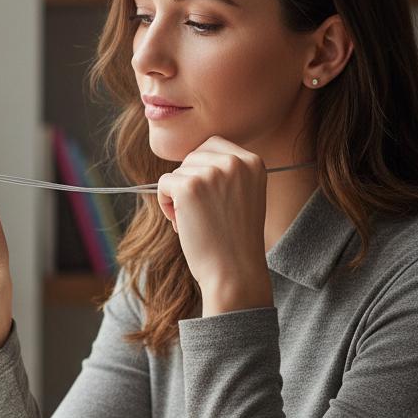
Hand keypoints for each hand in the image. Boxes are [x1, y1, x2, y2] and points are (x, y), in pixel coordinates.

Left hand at [157, 135, 269, 302]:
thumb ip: (226, 172)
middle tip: (201, 213)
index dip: (202, 170)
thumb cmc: (234, 239)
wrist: (234, 272)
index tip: (209, 198)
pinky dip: (166, 204)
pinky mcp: (189, 186)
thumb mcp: (243, 195)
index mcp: (253, 161)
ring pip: (177, 172)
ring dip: (178, 196)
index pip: (213, 145)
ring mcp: (212, 172)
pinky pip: (163, 183)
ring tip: (196, 221)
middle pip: (192, 156)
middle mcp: (235, 162)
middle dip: (189, 182)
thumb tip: (191, 158)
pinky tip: (183, 224)